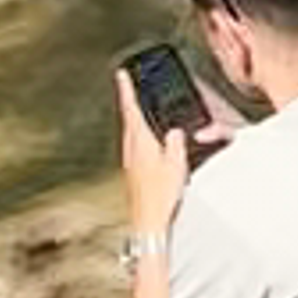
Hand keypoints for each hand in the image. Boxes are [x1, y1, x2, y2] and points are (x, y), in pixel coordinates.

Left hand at [114, 64, 193, 246]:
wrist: (148, 222)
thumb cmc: (160, 196)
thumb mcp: (176, 164)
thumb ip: (175, 144)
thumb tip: (174, 132)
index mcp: (140, 142)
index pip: (131, 109)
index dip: (126, 90)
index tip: (121, 74)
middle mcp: (130, 150)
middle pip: (127, 119)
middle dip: (129, 102)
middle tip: (129, 88)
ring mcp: (129, 162)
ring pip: (130, 133)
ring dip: (133, 120)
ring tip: (138, 111)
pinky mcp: (132, 173)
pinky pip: (134, 147)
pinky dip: (138, 137)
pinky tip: (146, 142)